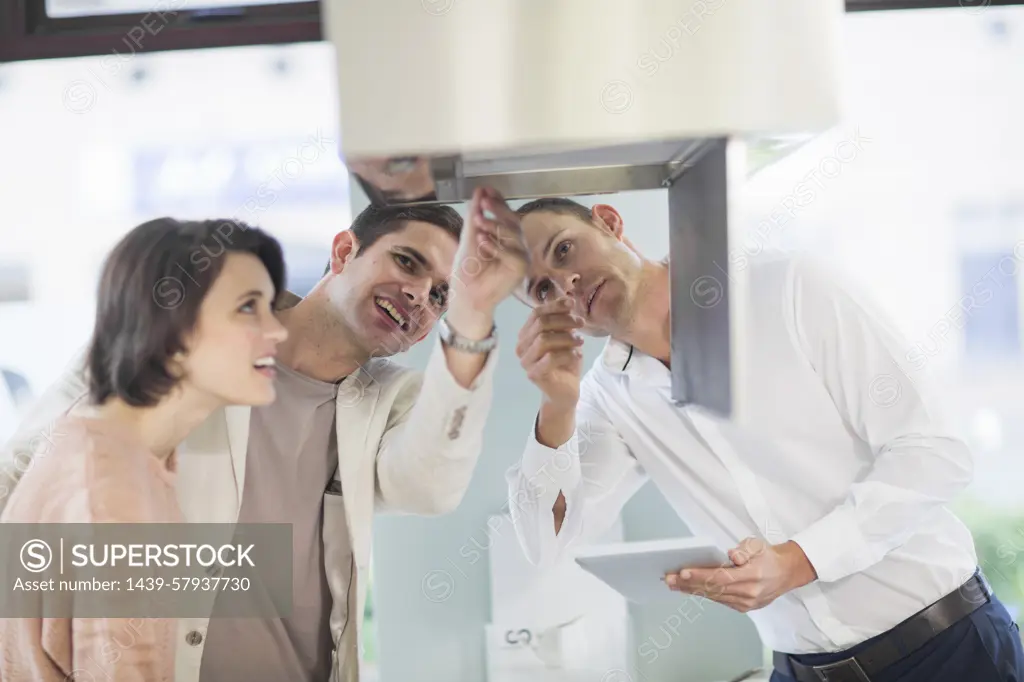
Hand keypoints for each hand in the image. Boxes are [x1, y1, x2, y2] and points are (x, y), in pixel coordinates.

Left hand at [446, 187, 529, 335]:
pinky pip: (513, 254)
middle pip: (514, 222)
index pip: (506, 215)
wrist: (466, 295)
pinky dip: (497, 247)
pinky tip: (483, 242)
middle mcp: (516, 245)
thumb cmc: (467, 270)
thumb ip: (474, 216)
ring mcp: (521, 257)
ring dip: (495, 225)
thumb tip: (480, 190)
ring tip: (478, 221)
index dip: (499, 201)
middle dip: (499, 209)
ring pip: (514, 235)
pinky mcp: (521, 269)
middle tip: (484, 201)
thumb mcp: (469, 238)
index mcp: (505, 237)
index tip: (487, 189)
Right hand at [516, 297, 584, 408]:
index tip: (572, 303)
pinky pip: (550, 358)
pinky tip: (577, 355)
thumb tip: (568, 299)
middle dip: (563, 320)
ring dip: (566, 337)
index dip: (554, 306)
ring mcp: (525, 361)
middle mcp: (521, 346)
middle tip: (581, 323)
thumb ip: (563, 321)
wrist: (565, 391)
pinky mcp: (533, 374)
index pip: (536, 313)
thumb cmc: (565, 362)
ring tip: (581, 341)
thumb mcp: (566, 337)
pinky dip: (567, 353)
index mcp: (526, 334)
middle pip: (540, 324)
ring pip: (544, 340)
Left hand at [664, 539, 816, 612]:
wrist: (786, 573)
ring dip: (692, 590)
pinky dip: (703, 594)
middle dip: (689, 584)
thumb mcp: (758, 545)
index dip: (701, 575)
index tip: (683, 572)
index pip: (721, 577)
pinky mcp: (743, 607)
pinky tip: (690, 589)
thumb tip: (731, 555)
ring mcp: (746, 603)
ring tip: (674, 584)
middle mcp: (749, 593)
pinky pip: (719, 600)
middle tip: (669, 578)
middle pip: (713, 589)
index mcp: (753, 575)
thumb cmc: (768, 556)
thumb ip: (745, 549)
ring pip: (714, 596)